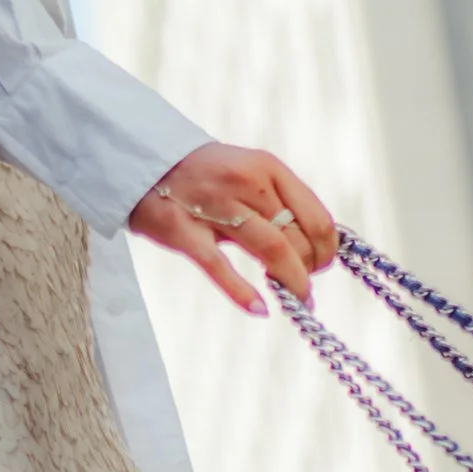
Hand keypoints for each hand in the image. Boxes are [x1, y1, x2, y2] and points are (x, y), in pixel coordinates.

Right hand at [128, 144, 339, 313]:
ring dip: (292, 281)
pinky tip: (260, 309)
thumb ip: (278, 201)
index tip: (321, 264)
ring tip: (296, 299)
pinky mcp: (184, 232)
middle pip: (297, 237)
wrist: (145, 162)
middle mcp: (246, 184)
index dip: (327, 248)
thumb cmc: (205, 174)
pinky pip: (220, 266)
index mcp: (268, 168)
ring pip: (273, 250)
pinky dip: (243, 292)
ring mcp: (215, 207)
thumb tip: (313, 242)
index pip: (316, 216)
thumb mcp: (249, 173)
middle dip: (309, 269)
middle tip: (303, 286)